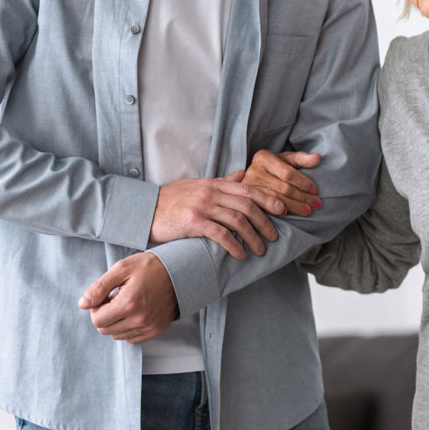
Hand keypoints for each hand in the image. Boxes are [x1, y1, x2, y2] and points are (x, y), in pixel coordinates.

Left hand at [78, 252, 177, 343]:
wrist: (180, 272)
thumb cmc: (150, 267)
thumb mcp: (121, 269)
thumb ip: (99, 287)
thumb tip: (83, 304)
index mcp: (129, 303)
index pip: (97, 320)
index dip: (96, 308)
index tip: (106, 297)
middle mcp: (140, 319)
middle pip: (105, 330)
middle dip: (105, 316)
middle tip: (115, 299)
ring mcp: (149, 327)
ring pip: (118, 336)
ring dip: (116, 322)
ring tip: (127, 304)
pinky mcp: (156, 331)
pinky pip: (132, 339)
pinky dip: (128, 328)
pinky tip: (135, 312)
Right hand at [150, 175, 286, 258]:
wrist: (145, 210)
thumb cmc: (173, 200)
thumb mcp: (198, 186)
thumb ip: (222, 182)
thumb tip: (243, 175)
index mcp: (214, 184)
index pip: (248, 189)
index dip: (269, 199)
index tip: (283, 210)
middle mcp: (210, 193)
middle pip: (248, 205)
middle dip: (265, 222)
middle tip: (274, 236)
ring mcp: (202, 206)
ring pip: (238, 220)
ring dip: (253, 237)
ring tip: (260, 250)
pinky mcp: (193, 222)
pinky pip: (221, 234)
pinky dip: (234, 246)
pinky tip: (240, 254)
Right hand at [242, 150, 321, 215]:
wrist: (252, 178)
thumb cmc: (273, 168)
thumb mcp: (285, 160)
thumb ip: (301, 159)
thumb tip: (318, 158)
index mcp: (263, 157)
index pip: (287, 172)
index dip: (302, 182)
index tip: (315, 190)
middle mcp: (253, 171)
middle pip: (283, 187)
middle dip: (302, 197)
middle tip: (317, 204)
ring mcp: (247, 187)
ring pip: (276, 200)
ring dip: (295, 207)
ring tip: (308, 211)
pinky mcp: (246, 200)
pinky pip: (266, 208)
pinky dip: (279, 212)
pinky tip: (289, 215)